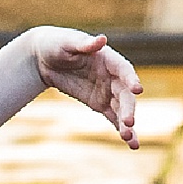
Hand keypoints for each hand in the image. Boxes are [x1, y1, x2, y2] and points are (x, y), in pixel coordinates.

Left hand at [31, 28, 142, 147]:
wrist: (45, 58)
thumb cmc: (57, 43)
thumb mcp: (67, 42)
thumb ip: (85, 44)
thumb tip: (102, 39)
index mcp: (108, 58)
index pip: (123, 69)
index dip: (131, 78)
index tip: (137, 89)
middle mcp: (112, 76)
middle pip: (125, 93)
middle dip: (128, 108)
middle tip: (129, 123)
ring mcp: (107, 91)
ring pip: (122, 108)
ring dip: (127, 123)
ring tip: (130, 139)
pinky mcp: (100, 104)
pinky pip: (113, 117)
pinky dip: (121, 129)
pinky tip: (132, 144)